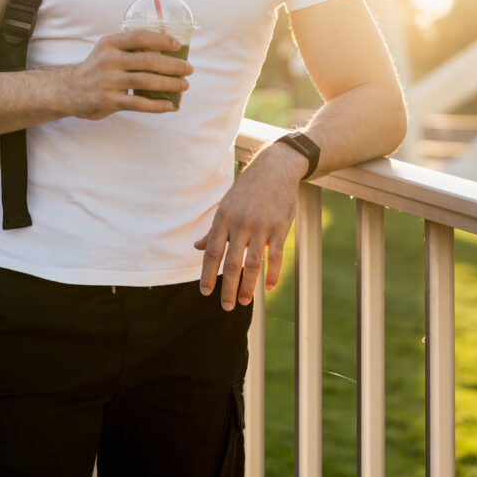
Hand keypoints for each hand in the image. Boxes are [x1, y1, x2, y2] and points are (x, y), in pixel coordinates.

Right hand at [66, 29, 191, 119]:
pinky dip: (156, 105)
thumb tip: (167, 52)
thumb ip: (131, 49)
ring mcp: (108, 81)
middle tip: (188, 69)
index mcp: (110, 43)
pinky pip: (138, 103)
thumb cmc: (97, 69)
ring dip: (169, 84)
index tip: (177, 46)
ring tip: (183, 85)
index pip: (140, 37)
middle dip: (173, 65)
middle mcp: (109, 60)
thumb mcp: (108, 51)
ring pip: (146, 82)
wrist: (69, 91)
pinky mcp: (109, 100)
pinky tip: (169, 105)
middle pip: (148, 61)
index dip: (161, 40)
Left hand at [195, 144, 307, 308]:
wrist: (275, 169)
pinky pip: (275, 256)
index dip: (207, 274)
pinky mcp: (279, 227)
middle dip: (227, 288)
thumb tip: (197, 247)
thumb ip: (214, 230)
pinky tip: (269, 287)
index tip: (205, 292)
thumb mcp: (227, 205)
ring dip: (248, 286)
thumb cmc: (248, 189)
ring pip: (253, 263)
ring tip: (244, 301)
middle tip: (226, 306)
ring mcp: (261, 226)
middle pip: (231, 263)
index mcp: (224, 218)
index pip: (212, 252)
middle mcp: (240, 224)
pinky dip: (272, 274)